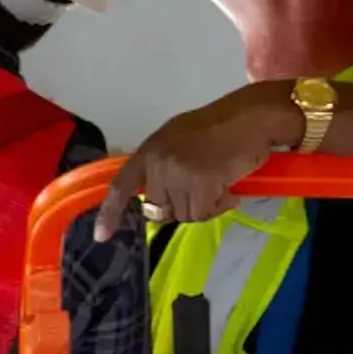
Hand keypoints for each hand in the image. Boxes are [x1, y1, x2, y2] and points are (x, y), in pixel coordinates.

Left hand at [95, 82, 301, 241]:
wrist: (251, 118)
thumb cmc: (221, 127)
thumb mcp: (180, 141)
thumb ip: (164, 166)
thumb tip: (161, 203)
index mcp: (150, 150)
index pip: (122, 185)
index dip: (110, 212)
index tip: (101, 236)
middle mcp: (158, 162)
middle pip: (160, 210)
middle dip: (182, 206)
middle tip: (204, 188)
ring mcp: (178, 174)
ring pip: (185, 215)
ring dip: (205, 206)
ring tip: (220, 183)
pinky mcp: (200, 184)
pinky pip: (204, 213)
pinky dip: (220, 205)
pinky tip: (229, 188)